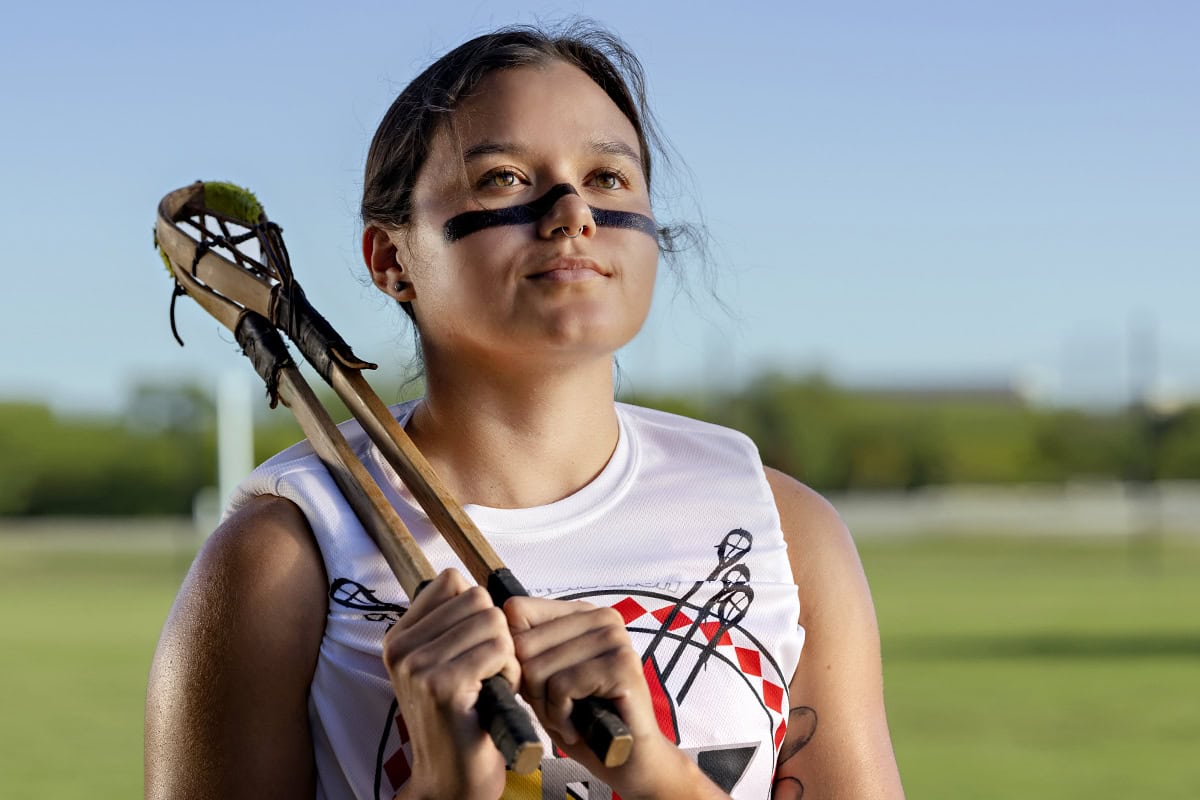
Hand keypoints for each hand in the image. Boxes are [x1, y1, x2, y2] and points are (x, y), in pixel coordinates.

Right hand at [383, 569, 516, 799]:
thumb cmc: (460, 721)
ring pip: (493, 621)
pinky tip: (495, 695)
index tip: (473, 647)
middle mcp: (402, 648)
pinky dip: (510, 672)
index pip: (451, 581)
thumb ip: (449, 624)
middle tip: (486, 670)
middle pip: (477, 598)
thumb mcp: (440, 665)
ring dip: (505, 654)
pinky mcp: (443, 686)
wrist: (451, 779)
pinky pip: (500, 650)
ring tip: (490, 684)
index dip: (477, 611)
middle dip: (496, 632)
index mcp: (399, 637)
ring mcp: (418, 666)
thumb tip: (471, 584)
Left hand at [506, 597, 725, 798]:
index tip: (538, 683)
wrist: (629, 761)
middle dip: (532, 688)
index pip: (518, 611)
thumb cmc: (585, 721)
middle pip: (524, 644)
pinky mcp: (621, 665)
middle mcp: (602, 617)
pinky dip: (561, 716)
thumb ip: (523, 654)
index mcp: (582, 613)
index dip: (515, 656)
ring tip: (570, 717)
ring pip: (539, 667)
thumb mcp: (543, 681)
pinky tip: (579, 726)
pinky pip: (562, 686)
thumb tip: (494, 634)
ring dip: (547, 706)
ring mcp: (615, 638)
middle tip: (558, 707)